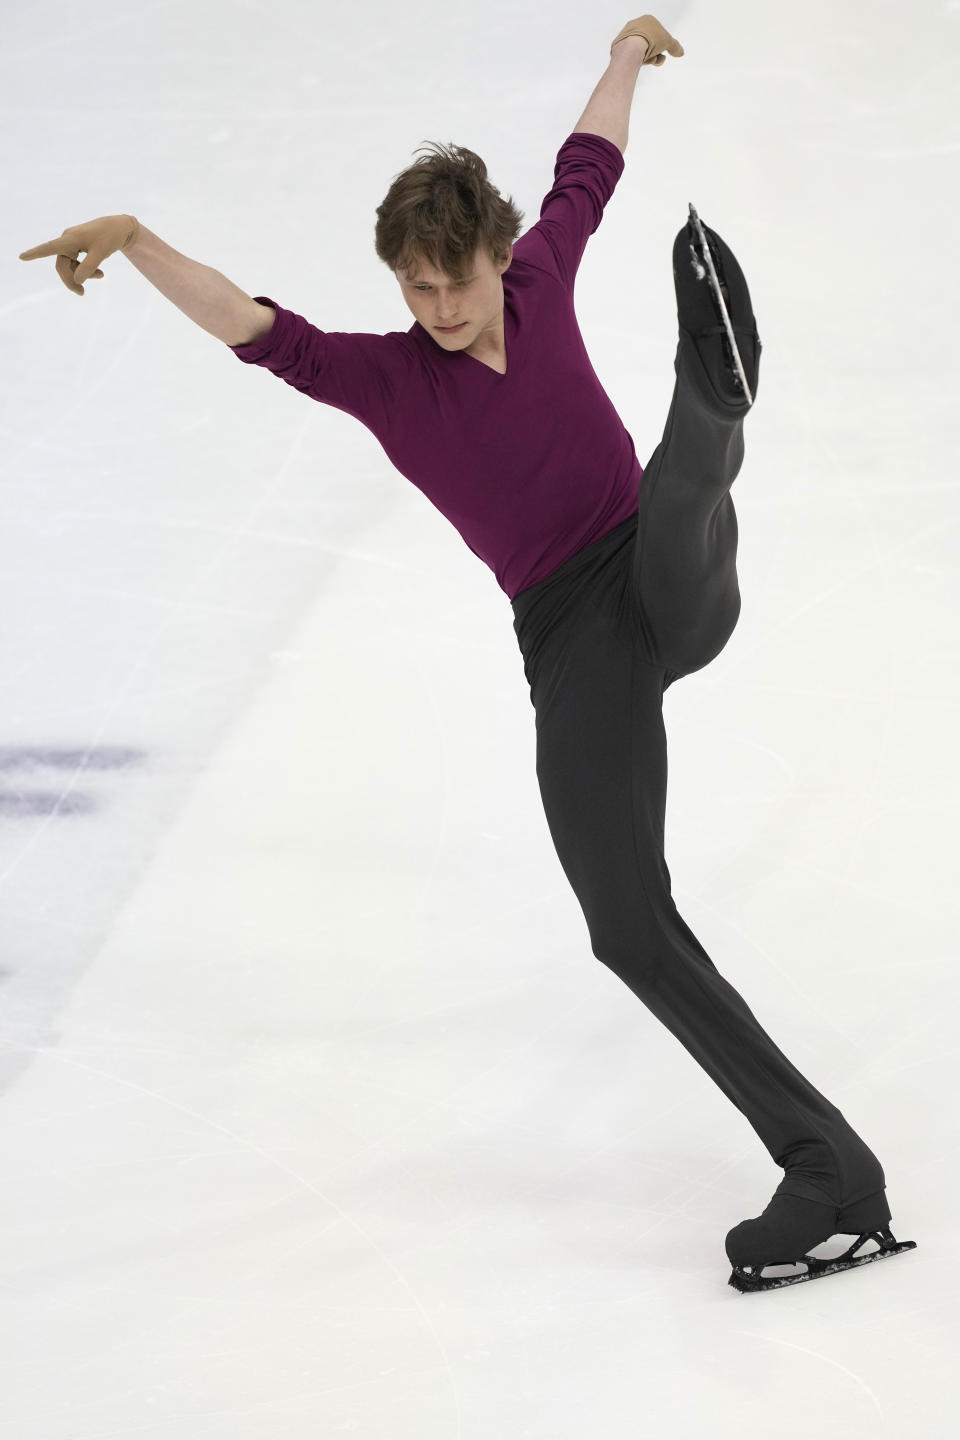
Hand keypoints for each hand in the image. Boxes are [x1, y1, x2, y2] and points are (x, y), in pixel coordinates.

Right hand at [19, 214, 139, 294]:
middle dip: (71, 280)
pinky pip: (77, 263)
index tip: (21, 257)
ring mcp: (71, 244)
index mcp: (70, 239)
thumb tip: (77, 280)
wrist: (120, 228)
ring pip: (70, 266)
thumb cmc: (110, 237)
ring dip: (83, 275)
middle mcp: (67, 240)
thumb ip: (89, 268)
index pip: (49, 248)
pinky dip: (87, 270)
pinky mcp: (77, 246)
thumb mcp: (101, 254)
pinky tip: (100, 273)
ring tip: (101, 276)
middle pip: (62, 265)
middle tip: (82, 294)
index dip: (35, 253)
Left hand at [610, 15, 683, 65]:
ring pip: (641, 49)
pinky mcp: (620, 46)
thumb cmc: (651, 40)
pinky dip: (637, 59)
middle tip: (656, 58)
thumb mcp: (668, 43)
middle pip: (650, 43)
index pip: (658, 33)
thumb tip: (680, 52)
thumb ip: (675, 47)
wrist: (631, 48)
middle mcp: (636, 25)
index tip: (663, 51)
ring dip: (647, 57)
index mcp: (647, 20)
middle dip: (655, 53)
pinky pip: (632, 54)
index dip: (663, 45)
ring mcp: (626, 35)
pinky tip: (638, 62)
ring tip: (647, 60)